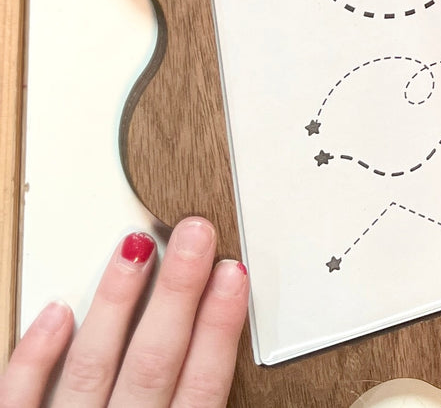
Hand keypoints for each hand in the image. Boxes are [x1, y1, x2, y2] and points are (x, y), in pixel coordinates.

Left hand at [0, 218, 247, 407]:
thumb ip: (195, 405)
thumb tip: (219, 357)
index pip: (203, 384)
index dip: (220, 326)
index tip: (233, 274)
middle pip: (153, 362)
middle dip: (177, 293)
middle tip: (195, 235)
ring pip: (93, 365)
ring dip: (117, 302)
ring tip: (135, 246)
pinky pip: (21, 400)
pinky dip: (37, 357)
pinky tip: (56, 312)